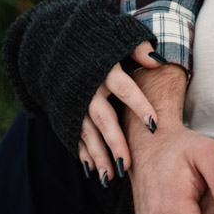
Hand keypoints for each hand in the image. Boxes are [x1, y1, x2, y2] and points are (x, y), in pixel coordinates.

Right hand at [75, 44, 162, 183]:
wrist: (56, 42)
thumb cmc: (99, 41)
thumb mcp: (118, 37)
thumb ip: (138, 47)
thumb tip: (157, 60)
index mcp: (104, 68)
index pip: (124, 88)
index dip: (139, 105)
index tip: (154, 125)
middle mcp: (88, 87)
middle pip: (102, 117)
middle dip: (114, 141)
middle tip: (127, 165)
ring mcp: (74, 101)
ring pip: (86, 131)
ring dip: (97, 154)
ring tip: (110, 177)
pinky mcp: (65, 111)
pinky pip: (74, 134)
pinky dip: (82, 151)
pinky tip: (92, 169)